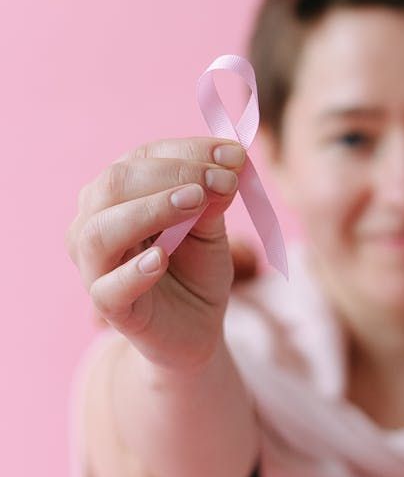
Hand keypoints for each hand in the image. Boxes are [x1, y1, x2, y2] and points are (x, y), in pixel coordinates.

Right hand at [67, 137, 246, 371]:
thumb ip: (214, 201)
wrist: (198, 325)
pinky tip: (160, 258)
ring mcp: (95, 266)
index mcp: (118, 194)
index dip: (189, 151)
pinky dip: (133, 270)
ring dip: (150, 210)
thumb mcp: (212, 229)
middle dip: (173, 174)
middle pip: (114, 184)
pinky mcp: (109, 307)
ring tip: (195, 202)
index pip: (143, 158)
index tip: (235, 155)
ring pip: (100, 231)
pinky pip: (108, 288)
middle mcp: (94, 223)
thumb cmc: (196, 268)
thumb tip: (229, 166)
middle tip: (222, 180)